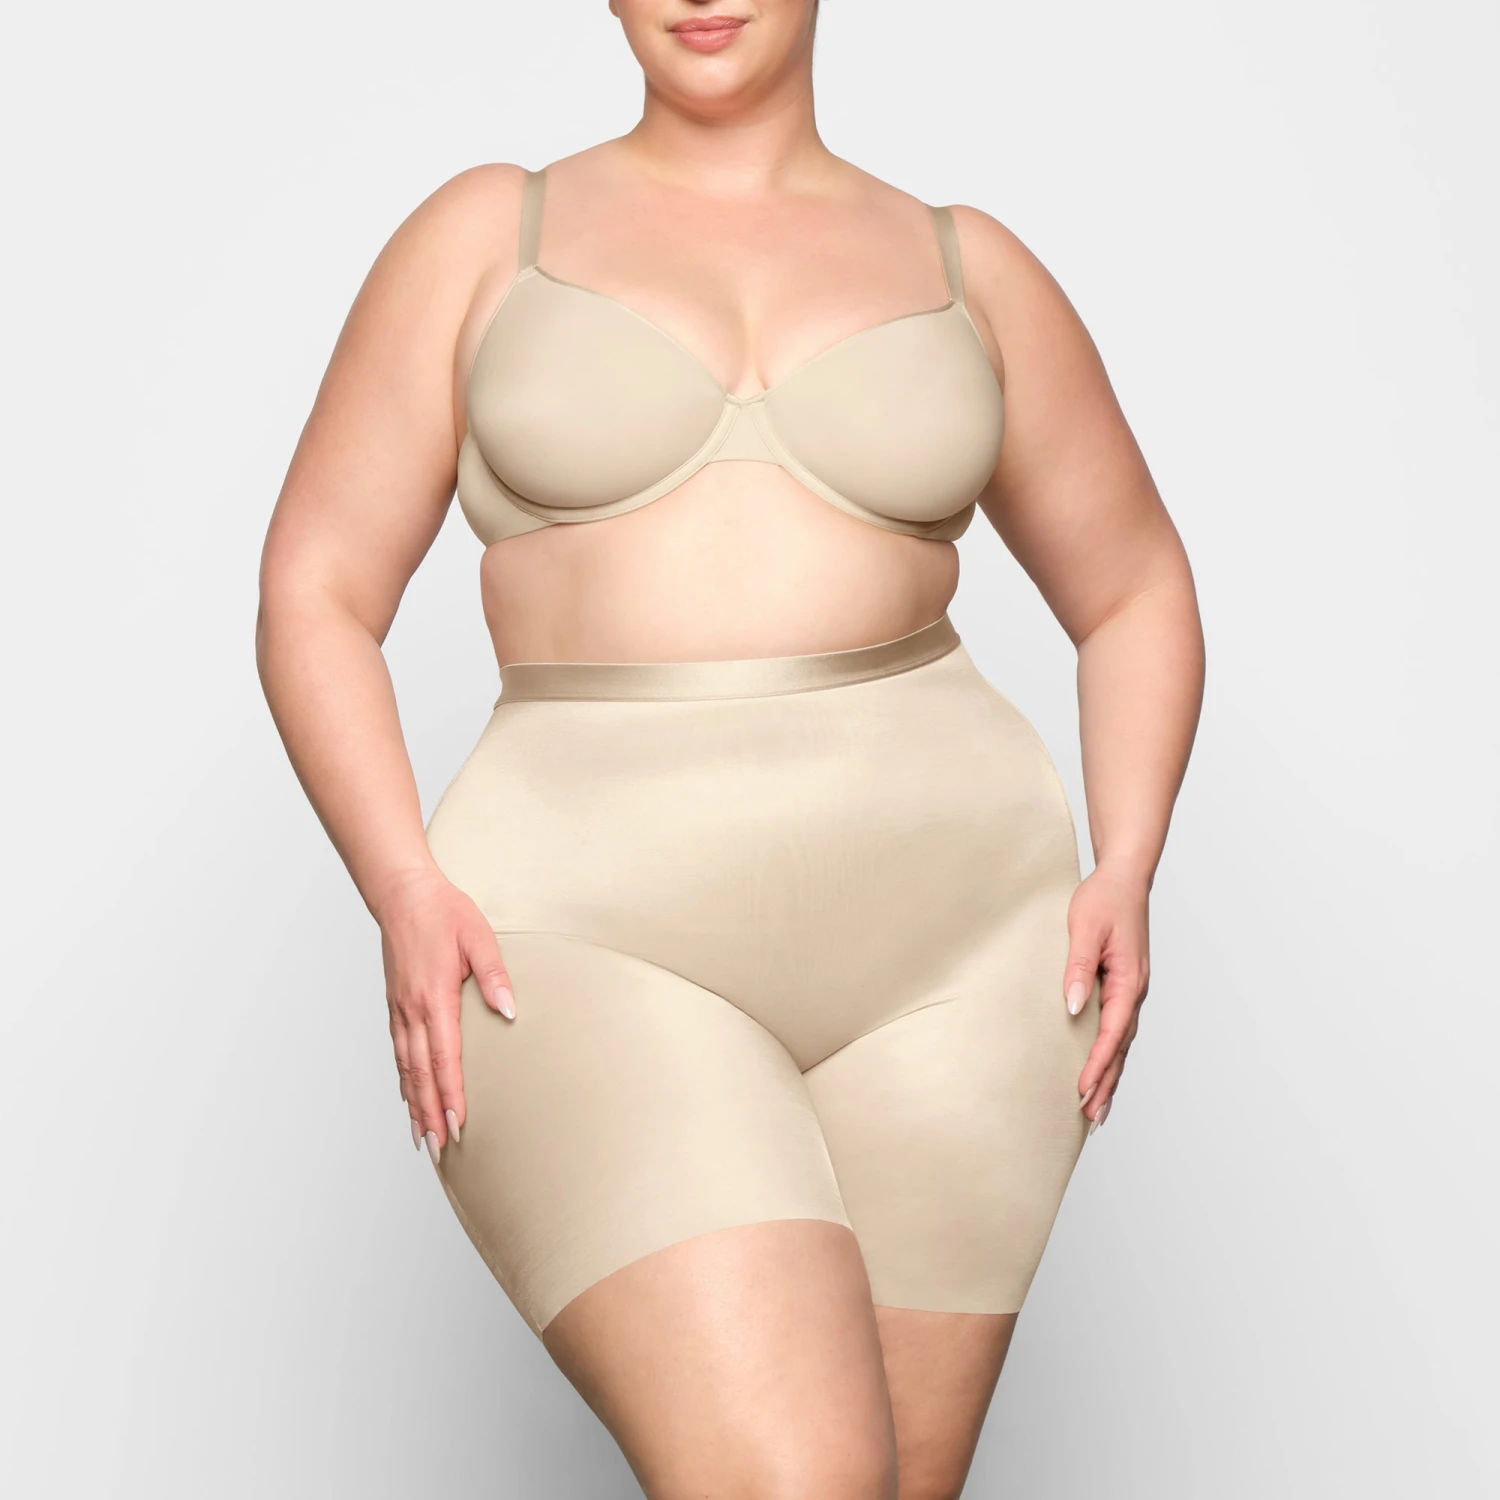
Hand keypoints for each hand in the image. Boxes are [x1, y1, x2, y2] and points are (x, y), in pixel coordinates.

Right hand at [371, 867, 514, 1164]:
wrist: (402, 894)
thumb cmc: (443, 912)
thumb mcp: (479, 936)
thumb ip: (494, 975)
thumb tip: (509, 1012)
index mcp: (435, 996)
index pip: (444, 1057)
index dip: (450, 1094)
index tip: (457, 1124)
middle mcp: (412, 1009)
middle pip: (421, 1073)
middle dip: (431, 1112)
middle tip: (441, 1148)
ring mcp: (399, 1009)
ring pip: (406, 1067)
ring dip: (414, 1104)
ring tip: (423, 1136)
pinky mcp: (395, 1004)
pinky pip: (398, 1051)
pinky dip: (403, 1079)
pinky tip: (408, 1096)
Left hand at [1063, 864, 1149, 1132]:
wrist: (1124, 879)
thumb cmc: (1103, 900)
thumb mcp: (1085, 929)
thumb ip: (1078, 968)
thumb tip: (1073, 1006)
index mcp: (1129, 981)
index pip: (1112, 1033)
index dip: (1097, 1064)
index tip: (1082, 1089)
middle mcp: (1135, 992)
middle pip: (1121, 1049)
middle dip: (1106, 1083)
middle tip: (1090, 1118)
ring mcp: (1132, 991)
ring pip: (1122, 1044)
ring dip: (1110, 1076)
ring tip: (1096, 1109)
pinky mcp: (1124, 987)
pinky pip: (1119, 1029)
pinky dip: (1111, 1055)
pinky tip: (1102, 1070)